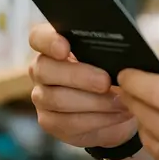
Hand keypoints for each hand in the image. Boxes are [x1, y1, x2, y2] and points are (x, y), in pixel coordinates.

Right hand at [29, 24, 136, 148]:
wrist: (119, 107)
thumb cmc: (115, 74)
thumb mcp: (114, 58)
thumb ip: (109, 51)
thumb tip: (120, 53)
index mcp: (54, 45)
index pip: (38, 37)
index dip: (48, 41)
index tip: (65, 48)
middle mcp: (42, 69)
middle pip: (45, 69)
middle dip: (78, 76)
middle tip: (105, 82)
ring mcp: (42, 97)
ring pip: (57, 99)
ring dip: (93, 101)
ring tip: (120, 101)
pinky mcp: (50, 122)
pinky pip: (68, 122)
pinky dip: (97, 119)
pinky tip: (117, 115)